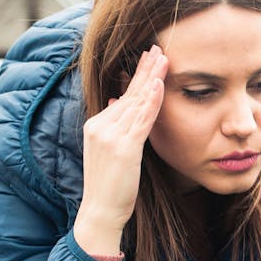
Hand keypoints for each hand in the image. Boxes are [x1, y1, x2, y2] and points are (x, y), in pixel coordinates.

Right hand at [75, 46, 168, 254]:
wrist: (100, 213)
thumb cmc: (110, 187)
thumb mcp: (110, 152)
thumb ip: (115, 127)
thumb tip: (117, 101)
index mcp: (96, 126)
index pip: (122, 95)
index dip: (137, 77)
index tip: (149, 59)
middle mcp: (100, 126)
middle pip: (128, 92)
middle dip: (144, 69)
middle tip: (158, 47)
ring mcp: (110, 136)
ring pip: (135, 101)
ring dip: (151, 77)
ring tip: (163, 58)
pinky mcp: (123, 148)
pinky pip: (140, 119)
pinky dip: (151, 100)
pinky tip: (159, 84)